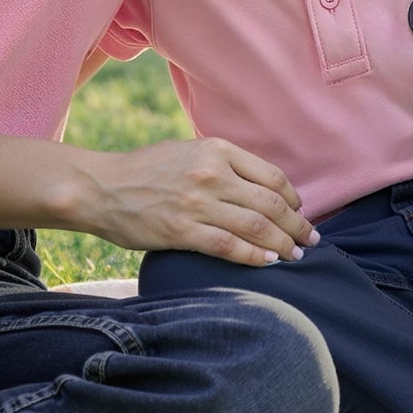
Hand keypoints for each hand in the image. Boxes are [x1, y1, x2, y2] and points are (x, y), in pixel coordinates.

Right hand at [81, 138, 319, 265]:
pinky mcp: (182, 232)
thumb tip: (259, 186)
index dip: (293, 199)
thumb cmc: (145, 170)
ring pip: (256, 226)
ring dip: (283, 244)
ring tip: (296, 255)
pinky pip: (229, 246)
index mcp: (216, 150)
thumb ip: (222, 163)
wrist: (101, 187)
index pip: (272, 176)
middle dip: (297, 225)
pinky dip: (254, 256)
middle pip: (271, 203)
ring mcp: (197, 204)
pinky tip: (269, 262)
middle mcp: (211, 174)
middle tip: (311, 240)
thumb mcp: (187, 151)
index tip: (300, 212)